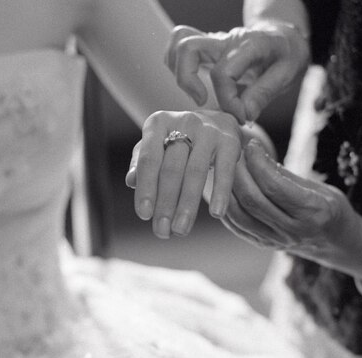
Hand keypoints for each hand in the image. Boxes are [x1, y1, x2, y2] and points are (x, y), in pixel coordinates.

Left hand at [126, 110, 241, 238]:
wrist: (217, 122)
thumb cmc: (178, 141)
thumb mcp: (156, 147)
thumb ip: (141, 164)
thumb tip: (131, 181)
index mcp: (158, 123)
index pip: (149, 159)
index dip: (146, 188)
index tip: (144, 216)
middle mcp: (183, 121)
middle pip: (172, 169)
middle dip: (166, 204)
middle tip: (162, 232)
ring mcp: (208, 130)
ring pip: (195, 172)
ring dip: (187, 205)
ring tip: (181, 230)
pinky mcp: (230, 140)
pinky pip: (225, 170)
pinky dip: (221, 193)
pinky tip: (216, 214)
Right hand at [166, 24, 309, 122]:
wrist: (286, 38)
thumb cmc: (287, 55)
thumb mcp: (287, 74)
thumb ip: (263, 94)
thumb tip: (244, 114)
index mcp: (248, 45)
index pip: (222, 74)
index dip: (228, 101)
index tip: (241, 116)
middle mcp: (226, 40)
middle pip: (189, 48)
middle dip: (187, 80)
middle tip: (203, 101)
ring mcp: (214, 41)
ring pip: (181, 42)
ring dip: (179, 70)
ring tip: (196, 93)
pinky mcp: (208, 47)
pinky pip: (182, 45)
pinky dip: (178, 64)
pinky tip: (191, 83)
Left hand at [225, 139, 355, 266]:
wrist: (336, 242)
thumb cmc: (329, 207)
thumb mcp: (318, 187)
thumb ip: (286, 175)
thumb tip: (256, 154)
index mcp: (313, 212)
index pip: (275, 186)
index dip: (258, 163)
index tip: (251, 145)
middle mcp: (293, 231)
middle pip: (253, 200)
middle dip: (238, 173)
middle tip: (233, 153)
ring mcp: (276, 241)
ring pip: (240, 214)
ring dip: (227, 189)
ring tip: (225, 168)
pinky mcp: (263, 244)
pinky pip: (236, 226)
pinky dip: (226, 205)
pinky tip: (223, 188)